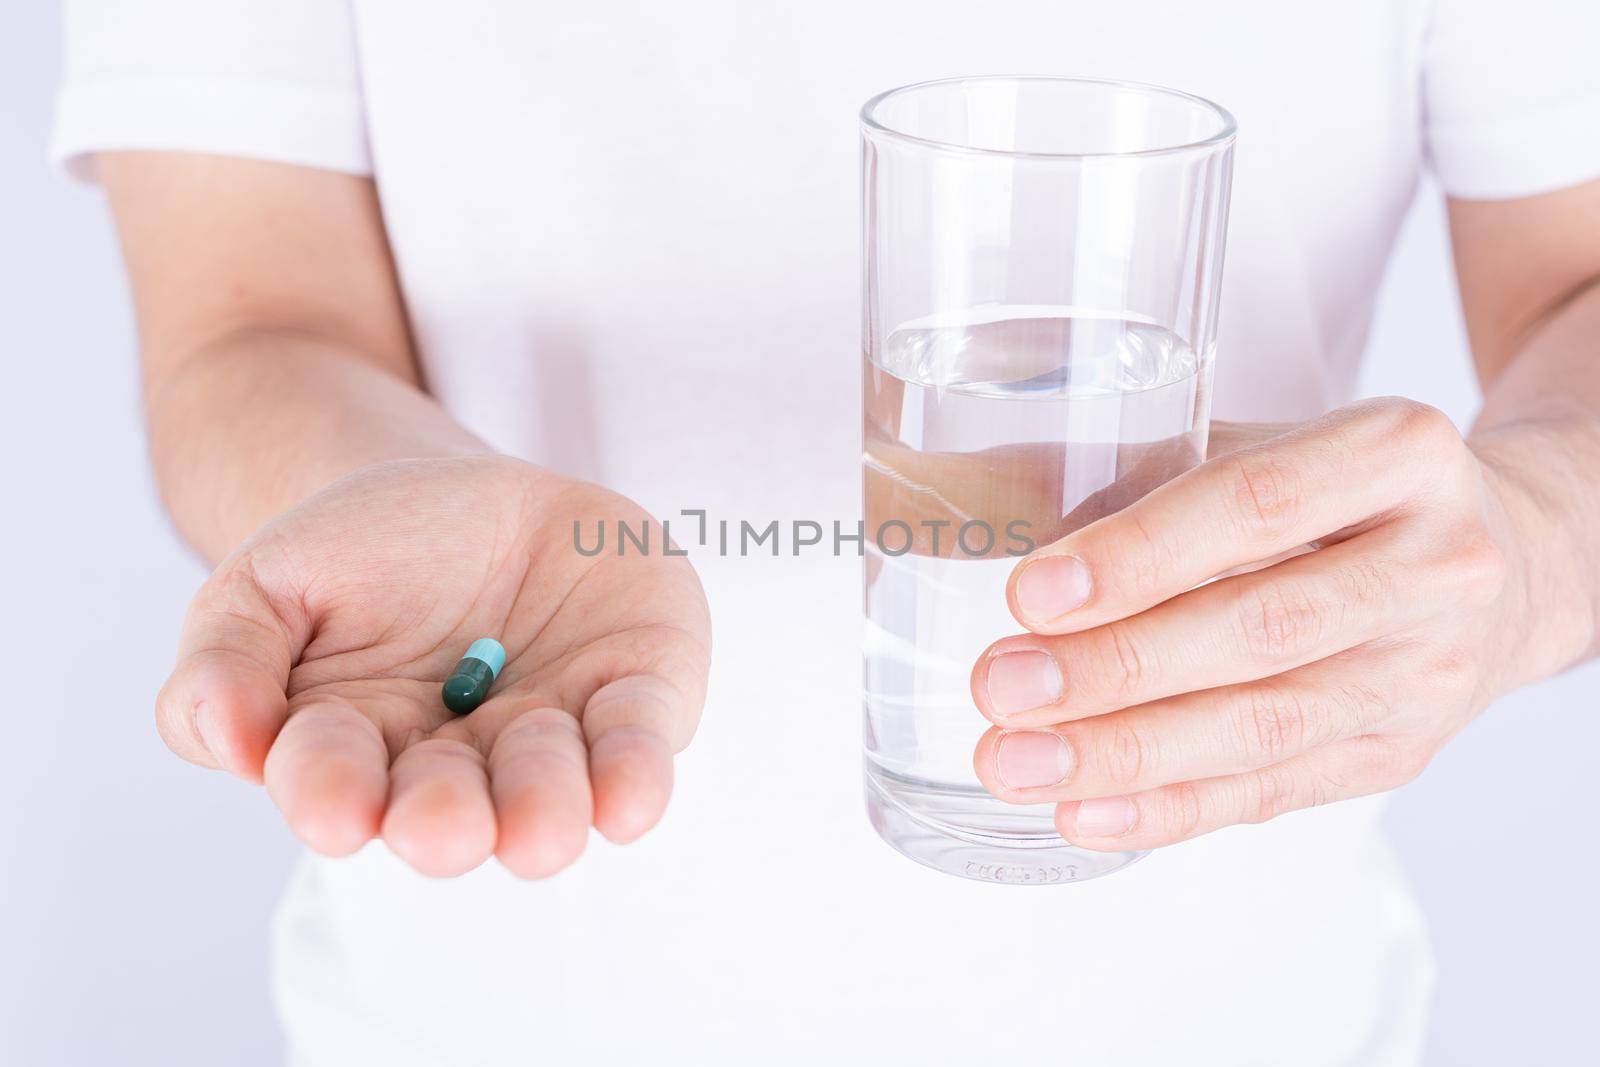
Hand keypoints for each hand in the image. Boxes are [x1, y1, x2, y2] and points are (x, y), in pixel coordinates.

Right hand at [155, 455, 710, 877]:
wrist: (472, 497)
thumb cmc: (360, 552)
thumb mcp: (265, 580)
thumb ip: (224, 660)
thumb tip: (230, 743)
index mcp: (353, 749)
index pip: (330, 782)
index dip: (329, 794)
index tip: (334, 810)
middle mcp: (455, 766)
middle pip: (445, 813)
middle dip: (445, 823)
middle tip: (442, 828)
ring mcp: (549, 738)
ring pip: (547, 795)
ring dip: (541, 806)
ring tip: (538, 821)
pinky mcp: (633, 698)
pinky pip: (638, 744)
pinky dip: (635, 776)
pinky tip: (629, 802)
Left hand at [969, 398, 1518, 849]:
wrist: (1500, 566)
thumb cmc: (1337, 497)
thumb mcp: (1261, 445)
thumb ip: (1131, 471)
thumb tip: (962, 496)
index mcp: (1397, 453)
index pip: (1256, 505)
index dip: (1140, 554)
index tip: (1032, 593)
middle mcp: (1437, 563)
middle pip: (1261, 628)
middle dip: (1116, 668)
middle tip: (1001, 687)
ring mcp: (1429, 671)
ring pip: (1267, 725)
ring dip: (1127, 753)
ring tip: (1017, 761)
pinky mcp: (1401, 753)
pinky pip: (1276, 793)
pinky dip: (1171, 809)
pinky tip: (1085, 813)